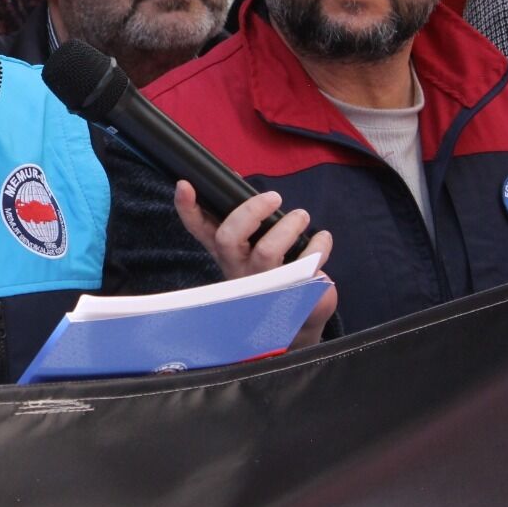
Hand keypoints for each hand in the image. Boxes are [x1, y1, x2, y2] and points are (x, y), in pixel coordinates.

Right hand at [174, 181, 336, 347]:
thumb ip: (244, 220)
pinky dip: (318, 247)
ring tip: (302, 216)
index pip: (199, 230)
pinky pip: (305, 266)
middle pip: (228, 238)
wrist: (296, 327)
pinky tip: (323, 239)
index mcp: (226, 254)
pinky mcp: (291, 295)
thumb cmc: (272, 277)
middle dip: (250, 212)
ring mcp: (262, 284)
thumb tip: (235, 179)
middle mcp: (238, 269)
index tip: (185, 184)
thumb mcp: (252, 250)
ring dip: (288, 227)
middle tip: (274, 196)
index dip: (188, 208)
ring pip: (266, 252)